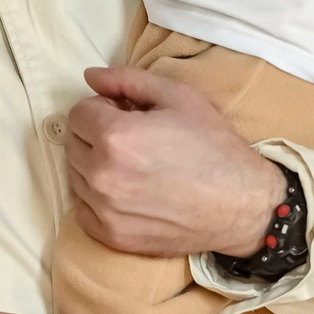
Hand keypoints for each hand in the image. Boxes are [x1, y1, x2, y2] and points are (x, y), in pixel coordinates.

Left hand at [67, 65, 284, 257]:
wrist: (241, 204)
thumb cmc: (214, 146)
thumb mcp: (179, 97)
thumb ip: (128, 80)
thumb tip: (90, 76)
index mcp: (116, 136)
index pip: (78, 113)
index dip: (103, 108)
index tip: (127, 115)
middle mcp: (103, 175)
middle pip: (72, 144)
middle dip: (95, 135)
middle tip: (133, 139)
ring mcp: (105, 210)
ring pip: (76, 176)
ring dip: (96, 165)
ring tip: (135, 166)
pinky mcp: (111, 237)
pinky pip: (83, 209)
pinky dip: (98, 198)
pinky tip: (131, 191)